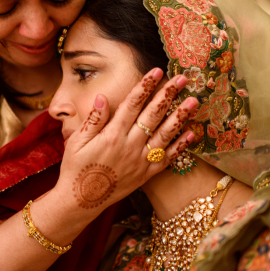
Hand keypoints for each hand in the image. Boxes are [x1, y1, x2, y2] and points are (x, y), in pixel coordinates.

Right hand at [56, 69, 196, 213]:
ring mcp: (140, 161)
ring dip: (180, 117)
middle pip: (153, 115)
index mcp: (112, 135)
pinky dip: (181, 146)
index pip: (132, 105)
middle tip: (182, 79)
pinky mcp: (146, 174)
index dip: (145, 86)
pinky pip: (168, 159)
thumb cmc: (76, 168)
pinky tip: (192, 133)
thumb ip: (93, 119)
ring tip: (193, 101)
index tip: (156, 71)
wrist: (81, 199)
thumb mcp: (76, 141)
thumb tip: (103, 96)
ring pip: (165, 135)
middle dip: (168, 95)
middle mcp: (130, 146)